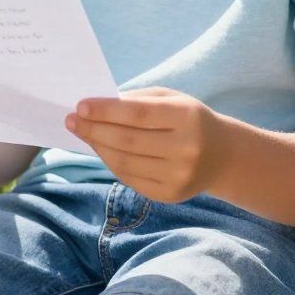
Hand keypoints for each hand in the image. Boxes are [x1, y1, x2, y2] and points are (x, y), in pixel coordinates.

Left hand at [64, 86, 224, 202]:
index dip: (106, 110)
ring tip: (82, 133)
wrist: (223, 156)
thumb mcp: (171, 99)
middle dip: (94, 129)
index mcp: (187, 117)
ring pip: (125, 162)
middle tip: (71, 120)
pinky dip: (110, 163)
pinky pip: (130, 179)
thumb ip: (137, 100)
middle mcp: (185, 148)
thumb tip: (96, 106)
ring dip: (98, 147)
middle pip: (128, 140)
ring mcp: (178, 175)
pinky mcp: (170, 195)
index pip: (138, 114)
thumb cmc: (188, 119)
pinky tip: (100, 150)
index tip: (80, 106)